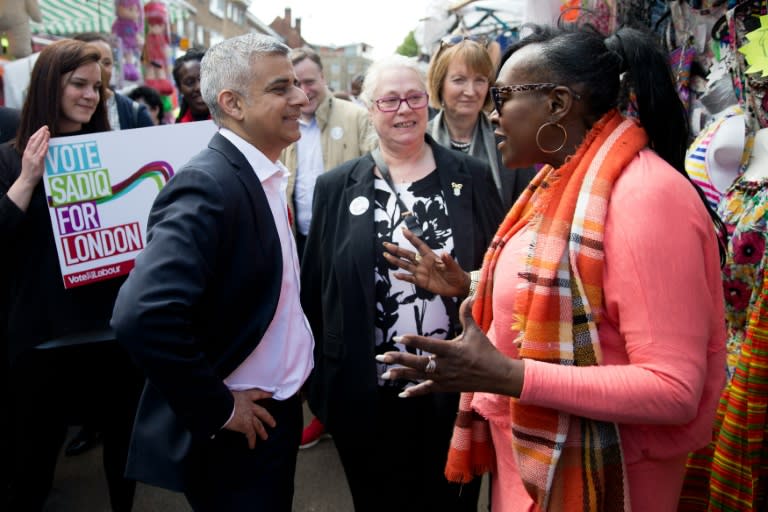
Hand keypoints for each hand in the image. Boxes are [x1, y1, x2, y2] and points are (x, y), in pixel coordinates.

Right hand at [7, 126, 48, 211]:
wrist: (26, 180)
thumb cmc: (30, 170)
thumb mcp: (30, 159)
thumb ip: (34, 152)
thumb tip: (42, 145)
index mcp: (27, 152)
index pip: (31, 139)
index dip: (37, 133)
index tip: (43, 128)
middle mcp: (28, 153)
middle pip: (34, 140)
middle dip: (40, 133)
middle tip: (46, 127)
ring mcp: (32, 158)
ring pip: (37, 146)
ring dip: (43, 138)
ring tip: (48, 132)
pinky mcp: (36, 163)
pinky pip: (41, 154)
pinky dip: (44, 148)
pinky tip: (47, 143)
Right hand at [223, 389, 276, 448]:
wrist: (221, 404)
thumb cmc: (221, 398)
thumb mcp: (227, 394)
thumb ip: (228, 398)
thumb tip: (223, 397)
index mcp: (245, 396)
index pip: (257, 394)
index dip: (265, 394)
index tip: (271, 395)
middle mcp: (249, 406)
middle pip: (262, 412)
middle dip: (268, 418)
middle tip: (273, 424)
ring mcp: (249, 416)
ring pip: (258, 425)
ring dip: (261, 431)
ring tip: (265, 437)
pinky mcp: (246, 426)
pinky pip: (250, 435)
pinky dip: (251, 441)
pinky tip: (252, 446)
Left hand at [375, 297, 523, 397]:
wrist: (497, 376)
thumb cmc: (486, 352)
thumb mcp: (475, 332)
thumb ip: (467, 314)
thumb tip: (469, 295)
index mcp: (451, 350)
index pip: (429, 345)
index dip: (413, 341)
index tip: (398, 338)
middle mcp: (445, 365)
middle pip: (418, 363)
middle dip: (399, 359)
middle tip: (382, 356)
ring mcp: (444, 378)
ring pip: (419, 377)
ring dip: (401, 375)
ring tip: (385, 374)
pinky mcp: (446, 387)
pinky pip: (427, 390)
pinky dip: (414, 392)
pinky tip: (401, 393)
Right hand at [382, 228, 469, 297]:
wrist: (458, 286)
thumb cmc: (456, 274)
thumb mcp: (453, 267)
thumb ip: (448, 260)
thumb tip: (444, 252)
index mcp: (431, 256)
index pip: (419, 245)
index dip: (412, 238)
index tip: (403, 230)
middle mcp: (423, 263)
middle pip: (408, 254)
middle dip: (397, 249)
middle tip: (386, 244)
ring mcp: (421, 272)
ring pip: (406, 265)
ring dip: (396, 261)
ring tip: (386, 256)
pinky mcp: (421, 282)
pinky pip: (410, 278)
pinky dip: (403, 277)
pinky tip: (395, 274)